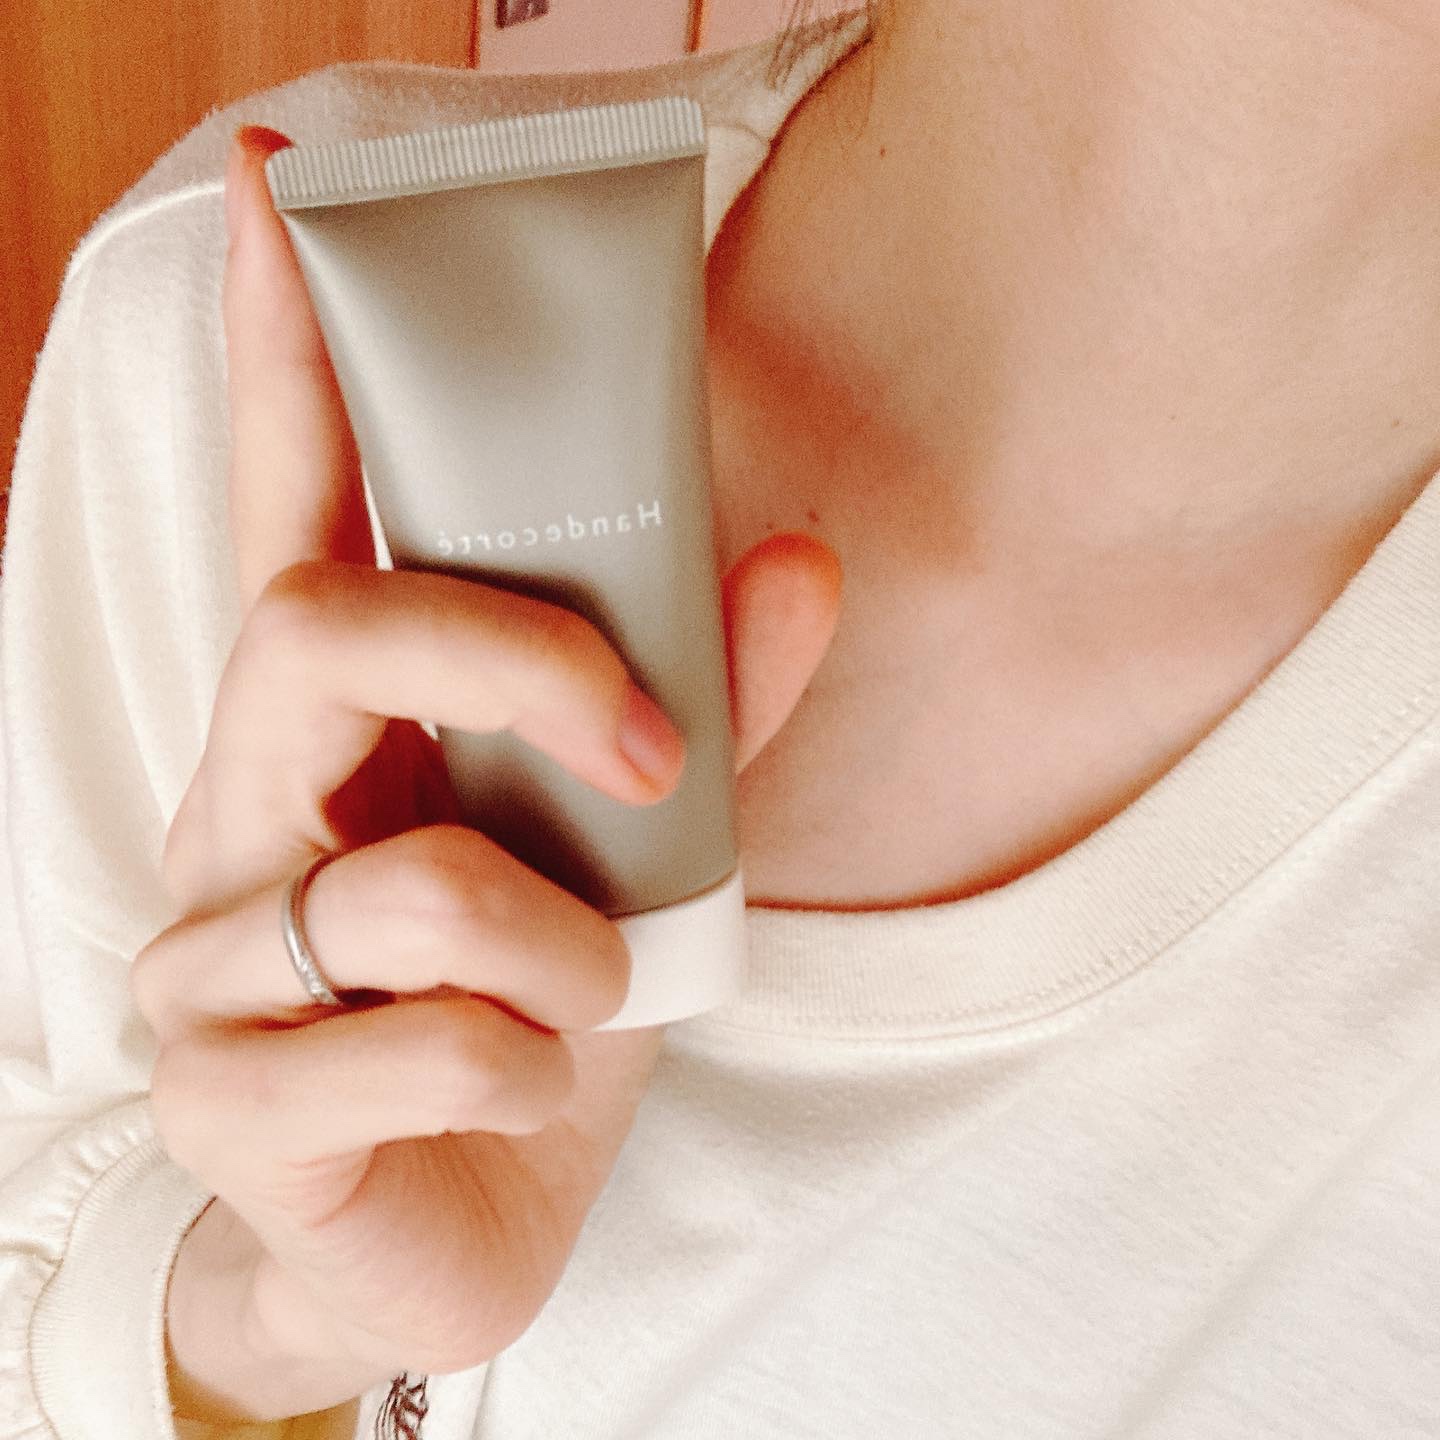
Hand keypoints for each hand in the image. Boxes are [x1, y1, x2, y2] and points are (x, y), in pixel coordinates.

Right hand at [130, 125, 841, 1422]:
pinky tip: (509, 1094)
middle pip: (323, 628)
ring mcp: (207, 956)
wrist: (453, 1227)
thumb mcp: (631, 860)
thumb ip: (705, 711)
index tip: (285, 191)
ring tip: (585, 1000)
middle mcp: (237, 811)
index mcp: (329, 735)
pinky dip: (524, 1069)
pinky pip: (420, 1047)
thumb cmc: (528, 1015)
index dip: (285, 350)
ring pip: (402, 883)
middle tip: (646, 757)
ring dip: (564, 948)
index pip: (291, 507)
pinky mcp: (224, 1097)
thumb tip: (796, 560)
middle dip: (519, 669)